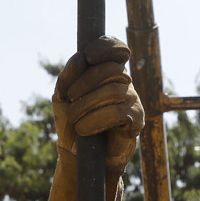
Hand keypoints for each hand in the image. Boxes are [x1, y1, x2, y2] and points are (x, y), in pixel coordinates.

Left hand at [55, 37, 143, 173]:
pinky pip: (119, 113)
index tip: (88, 56)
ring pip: (114, 91)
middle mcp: (125, 83)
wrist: (78, 154)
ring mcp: (133, 101)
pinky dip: (96, 119)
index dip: (107, 46)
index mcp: (109, 72)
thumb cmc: (72, 121)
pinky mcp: (136, 122)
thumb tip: (81, 58)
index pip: (118, 49)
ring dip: (87, 104)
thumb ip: (68, 75)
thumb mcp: (63, 95)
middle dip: (86, 82)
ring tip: (75, 119)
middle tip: (70, 98)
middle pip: (112, 70)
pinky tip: (84, 129)